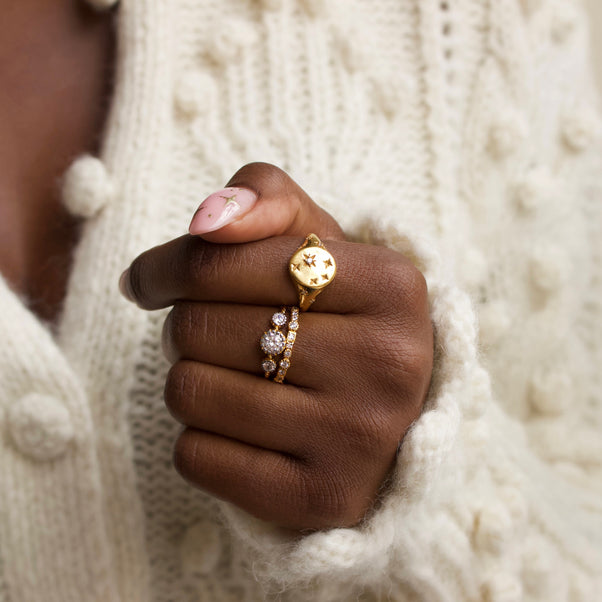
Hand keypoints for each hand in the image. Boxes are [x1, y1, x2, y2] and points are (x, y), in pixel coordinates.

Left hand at [119, 163, 432, 530]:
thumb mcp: (318, 243)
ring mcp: (360, 437)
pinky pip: (197, 457)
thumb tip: (206, 220)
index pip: (222, 260)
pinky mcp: (324, 497)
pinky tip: (239, 429)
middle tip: (216, 333)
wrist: (385, 413)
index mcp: (391, 285)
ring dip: (191, 379)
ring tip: (233, 377)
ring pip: (191, 392)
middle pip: (200, 326)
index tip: (152, 279)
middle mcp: (388, 362)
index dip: (167, 265)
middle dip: (188, 325)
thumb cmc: (337, 315)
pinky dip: (198, 438)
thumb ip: (267, 200)